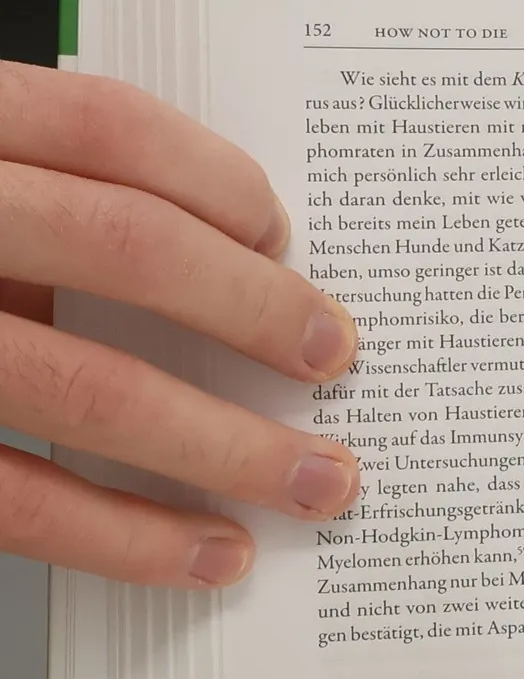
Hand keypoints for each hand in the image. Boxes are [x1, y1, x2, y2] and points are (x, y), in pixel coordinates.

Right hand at [0, 61, 359, 583]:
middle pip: (122, 244)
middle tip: (337, 359)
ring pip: (84, 383)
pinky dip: (128, 537)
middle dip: (256, 310)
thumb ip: (38, 202)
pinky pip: (19, 497)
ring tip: (317, 480)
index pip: (104, 124)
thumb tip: (225, 268)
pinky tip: (205, 554)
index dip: (220, 178)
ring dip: (224, 445)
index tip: (290, 238)